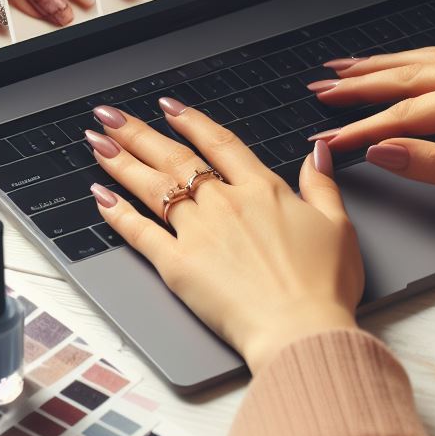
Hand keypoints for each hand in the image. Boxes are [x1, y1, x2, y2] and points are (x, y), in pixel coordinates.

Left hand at [87, 101, 363, 373]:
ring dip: (121, 161)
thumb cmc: (323, 285)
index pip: (219, 143)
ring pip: (152, 187)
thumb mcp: (338, 225)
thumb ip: (321, 185)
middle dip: (139, 132)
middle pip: (175, 158)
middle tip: (111, 116)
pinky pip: (140, 232)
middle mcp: (225, 203)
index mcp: (263, 190)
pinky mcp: (178, 265)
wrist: (300, 329)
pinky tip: (101, 197)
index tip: (169, 107)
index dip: (192, 121)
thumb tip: (317, 154)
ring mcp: (199, 232)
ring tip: (96, 142)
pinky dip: (117, 214)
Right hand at [309, 47, 434, 221]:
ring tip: (351, 66)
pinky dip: (424, 61)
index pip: (408, 112)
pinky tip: (413, 62)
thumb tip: (385, 151)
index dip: (363, 126)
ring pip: (434, 59)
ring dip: (389, 63)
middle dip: (363, 81)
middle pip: (413, 73)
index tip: (328, 135)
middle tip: (322, 85)